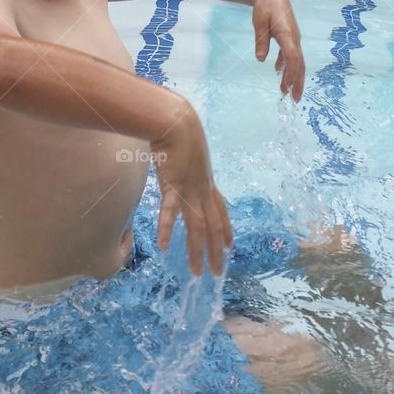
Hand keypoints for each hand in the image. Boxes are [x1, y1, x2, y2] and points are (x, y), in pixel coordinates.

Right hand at [151, 102, 232, 276]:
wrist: (176, 120)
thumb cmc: (179, 131)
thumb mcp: (188, 151)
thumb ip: (185, 163)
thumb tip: (178, 164)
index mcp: (206, 181)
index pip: (221, 210)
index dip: (227, 229)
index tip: (231, 247)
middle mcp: (202, 189)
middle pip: (213, 226)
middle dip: (216, 251)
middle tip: (218, 272)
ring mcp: (190, 189)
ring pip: (196, 226)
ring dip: (196, 251)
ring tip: (196, 272)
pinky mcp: (173, 185)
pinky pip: (170, 211)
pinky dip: (166, 228)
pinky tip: (163, 246)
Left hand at [252, 0, 304, 100]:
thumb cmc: (265, 5)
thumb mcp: (258, 22)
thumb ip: (260, 41)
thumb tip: (261, 59)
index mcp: (287, 34)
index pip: (293, 58)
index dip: (291, 75)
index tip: (287, 90)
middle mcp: (294, 38)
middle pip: (299, 64)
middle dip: (297, 82)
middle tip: (294, 100)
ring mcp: (293, 37)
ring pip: (296, 61)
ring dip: (292, 76)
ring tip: (286, 92)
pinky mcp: (289, 36)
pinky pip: (290, 54)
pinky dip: (286, 65)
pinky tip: (278, 72)